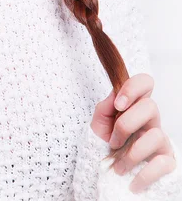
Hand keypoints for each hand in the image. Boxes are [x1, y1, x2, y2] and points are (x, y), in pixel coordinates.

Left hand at [90, 73, 175, 193]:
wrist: (108, 173)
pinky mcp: (167, 161)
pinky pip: (163, 163)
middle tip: (113, 142)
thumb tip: (115, 94)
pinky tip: (133, 182)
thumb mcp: (99, 124)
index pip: (145, 82)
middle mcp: (151, 120)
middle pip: (151, 106)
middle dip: (126, 125)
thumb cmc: (106, 144)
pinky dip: (144, 175)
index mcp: (135, 105)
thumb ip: (105, 108)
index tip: (118, 104)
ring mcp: (161, 140)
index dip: (133, 88)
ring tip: (118, 167)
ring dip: (132, 153)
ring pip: (156, 135)